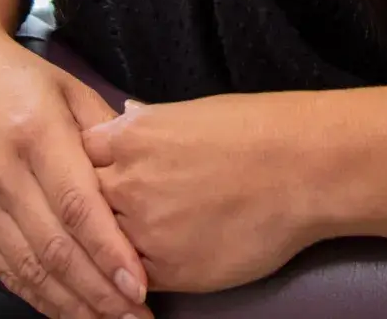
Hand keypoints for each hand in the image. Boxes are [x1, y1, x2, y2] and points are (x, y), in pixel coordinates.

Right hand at [0, 27, 152, 318]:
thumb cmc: (24, 81)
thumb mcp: (73, 90)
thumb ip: (109, 134)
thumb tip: (148, 174)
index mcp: (37, 134)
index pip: (77, 206)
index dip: (108, 251)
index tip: (139, 285)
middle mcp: (3, 174)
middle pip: (55, 249)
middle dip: (98, 293)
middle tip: (136, 317)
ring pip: (30, 270)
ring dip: (72, 306)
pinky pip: (7, 271)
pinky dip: (40, 298)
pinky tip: (70, 311)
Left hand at [81, 91, 322, 293]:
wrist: (306, 168)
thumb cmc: (260, 129)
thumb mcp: (196, 111)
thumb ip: (150, 124)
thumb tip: (126, 116)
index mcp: (133, 136)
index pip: (80, 153)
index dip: (90, 164)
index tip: (100, 169)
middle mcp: (128, 182)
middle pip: (85, 199)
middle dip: (97, 203)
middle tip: (117, 207)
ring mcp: (144, 230)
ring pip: (104, 242)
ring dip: (113, 240)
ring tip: (134, 237)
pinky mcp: (166, 271)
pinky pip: (130, 276)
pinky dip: (133, 271)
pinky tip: (152, 260)